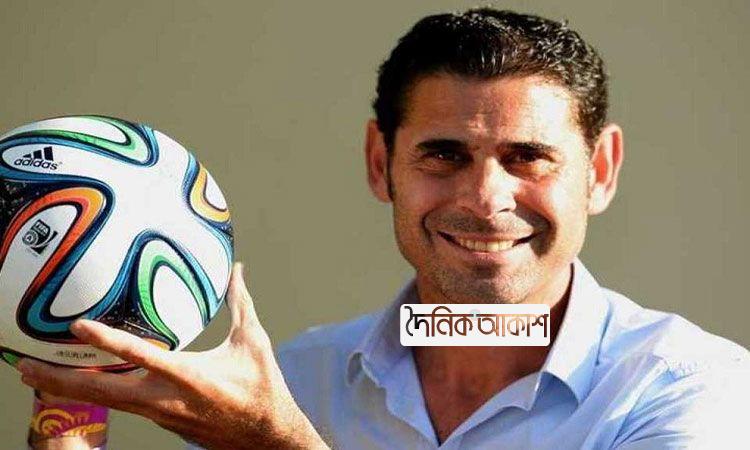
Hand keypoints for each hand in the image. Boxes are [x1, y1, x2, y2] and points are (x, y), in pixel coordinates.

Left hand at [16, 263, 327, 449]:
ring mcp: (159, 416)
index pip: (139, 356)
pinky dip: (95, 395)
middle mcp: (166, 400)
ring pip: (105, 402)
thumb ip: (240, 302)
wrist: (265, 436)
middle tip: (25, 364)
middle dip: (60, 379)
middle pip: (102, 392)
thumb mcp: (253, 341)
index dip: (106, 341)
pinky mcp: (160, 423)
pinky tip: (78, 384)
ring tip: (34, 374)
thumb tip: (238, 268)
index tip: (77, 325)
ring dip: (68, 389)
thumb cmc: (261, 388)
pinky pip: (121, 406)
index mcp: (189, 376)